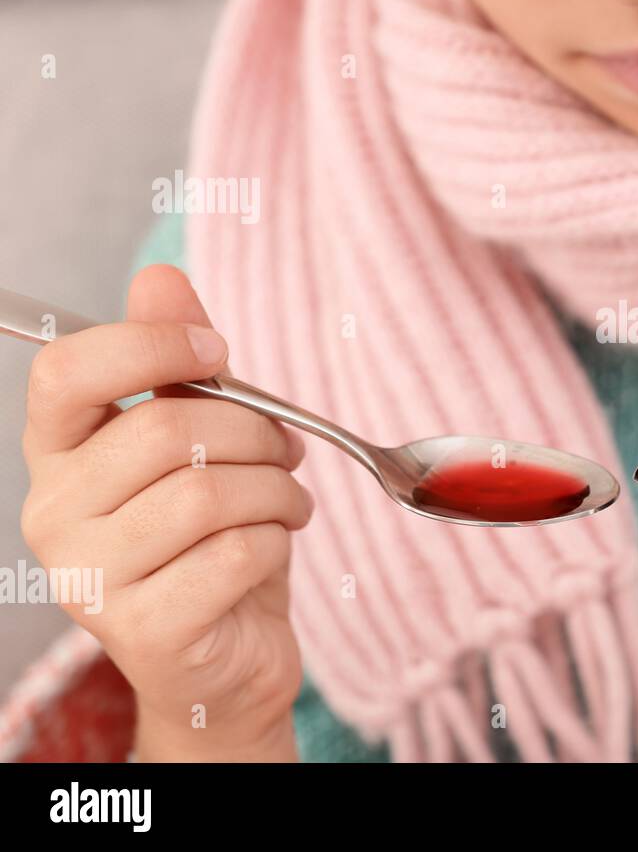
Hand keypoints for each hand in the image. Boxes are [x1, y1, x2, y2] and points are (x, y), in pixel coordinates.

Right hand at [20, 265, 312, 760]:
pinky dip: (277, 540)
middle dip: (255, 431)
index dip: (150, 345)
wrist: (229, 656)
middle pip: (163, 430)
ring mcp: (89, 579)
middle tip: (289, 449)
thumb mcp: (204, 441)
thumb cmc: (215, 537)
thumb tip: (160, 275)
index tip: (218, 353)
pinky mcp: (140, 630)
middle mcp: (53, 514)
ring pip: (204, 495)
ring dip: (276, 489)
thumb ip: (179, 362)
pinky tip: (276, 544)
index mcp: (59, 454)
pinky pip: (234, 554)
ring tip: (290, 500)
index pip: (67, 371)